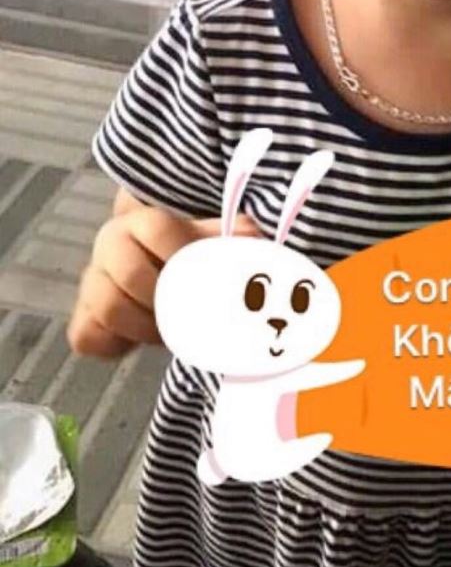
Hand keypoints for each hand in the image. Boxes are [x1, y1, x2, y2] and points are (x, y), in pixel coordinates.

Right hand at [68, 207, 259, 357]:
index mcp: (142, 221)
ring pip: (107, 308)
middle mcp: (110, 244)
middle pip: (130, 275)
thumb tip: (253, 233)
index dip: (183, 253)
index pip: (159, 229)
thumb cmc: (181, 250)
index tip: (204, 278)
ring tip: (168, 332)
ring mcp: (92, 280)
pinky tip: (138, 341)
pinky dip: (114, 346)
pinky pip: (86, 335)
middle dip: (165, 301)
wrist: (146, 264)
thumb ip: (228, 234)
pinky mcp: (82, 314)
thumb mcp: (206, 237)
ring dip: (143, 327)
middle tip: (188, 315)